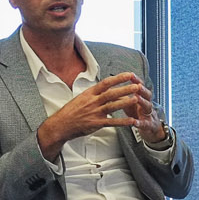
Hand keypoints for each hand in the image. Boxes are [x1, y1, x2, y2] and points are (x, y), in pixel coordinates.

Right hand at [37, 73, 151, 158]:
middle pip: (111, 93)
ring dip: (125, 102)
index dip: (118, 78)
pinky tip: (131, 121)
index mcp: (89, 93)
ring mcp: (95, 112)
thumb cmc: (72, 111)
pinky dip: (123, 122)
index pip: (106, 83)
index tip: (128, 74)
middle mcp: (93, 101)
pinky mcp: (96, 123)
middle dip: (125, 89)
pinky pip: (112, 122)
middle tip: (137, 85)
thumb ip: (95, 93)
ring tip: (136, 99)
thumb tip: (108, 89)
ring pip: (112, 106)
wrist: (61, 124)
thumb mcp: (82, 97)